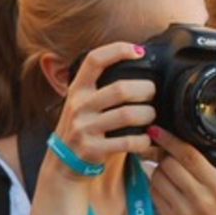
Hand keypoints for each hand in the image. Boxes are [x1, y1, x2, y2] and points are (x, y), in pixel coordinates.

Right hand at [50, 42, 157, 171]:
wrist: (63, 164)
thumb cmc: (83, 128)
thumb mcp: (83, 104)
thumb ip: (102, 89)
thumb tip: (136, 66)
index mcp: (77, 89)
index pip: (95, 60)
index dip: (117, 50)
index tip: (138, 52)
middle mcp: (79, 106)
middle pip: (120, 89)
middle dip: (145, 90)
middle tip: (152, 93)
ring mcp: (84, 128)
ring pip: (127, 115)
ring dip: (147, 115)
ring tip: (150, 116)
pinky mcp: (91, 149)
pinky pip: (126, 142)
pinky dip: (142, 141)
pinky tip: (145, 139)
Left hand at [148, 132, 215, 214]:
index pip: (189, 156)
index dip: (170, 140)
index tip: (157, 129)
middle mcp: (201, 198)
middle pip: (169, 165)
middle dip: (163, 154)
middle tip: (164, 150)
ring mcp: (184, 211)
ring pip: (158, 178)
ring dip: (157, 169)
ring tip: (166, 168)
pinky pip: (154, 194)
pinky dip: (155, 184)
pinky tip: (163, 183)